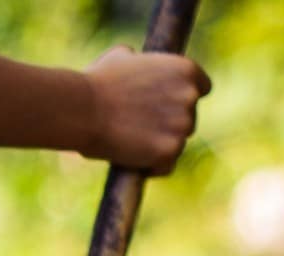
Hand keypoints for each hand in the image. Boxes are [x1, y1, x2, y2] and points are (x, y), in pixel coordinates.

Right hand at [83, 48, 209, 173]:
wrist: (83, 110)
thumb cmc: (95, 83)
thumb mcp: (120, 58)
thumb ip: (137, 61)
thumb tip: (132, 60)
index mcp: (185, 70)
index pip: (201, 89)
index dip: (180, 101)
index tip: (164, 111)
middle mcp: (190, 96)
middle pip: (188, 119)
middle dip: (168, 126)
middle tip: (140, 134)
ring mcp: (182, 124)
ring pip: (178, 143)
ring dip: (159, 147)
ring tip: (132, 150)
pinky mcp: (169, 150)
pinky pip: (166, 166)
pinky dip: (152, 168)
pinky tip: (134, 165)